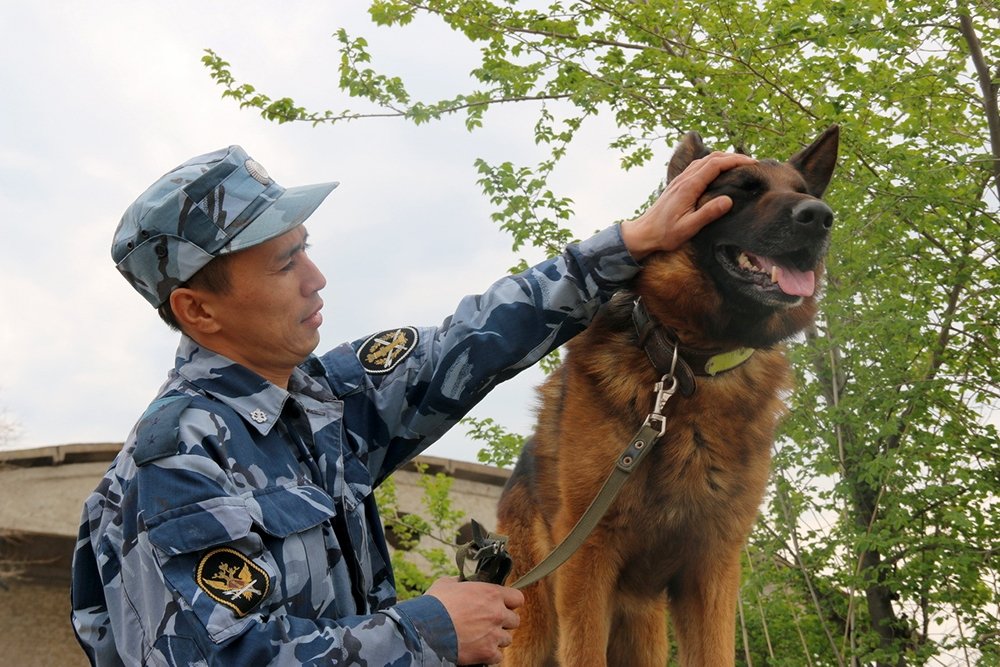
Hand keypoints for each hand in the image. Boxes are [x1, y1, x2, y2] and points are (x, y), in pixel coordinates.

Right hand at [425, 577, 522, 664]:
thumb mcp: (446, 584)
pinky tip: (478, 650)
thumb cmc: (435, 605)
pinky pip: (497, 656)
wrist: (426, 629)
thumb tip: (460, 581)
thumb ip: (459, 582)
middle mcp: (497, 613)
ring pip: (507, 640)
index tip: (502, 605)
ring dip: (496, 639)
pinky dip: (489, 655)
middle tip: (489, 623)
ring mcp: (494, 634)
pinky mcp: (487, 653)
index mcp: (491, 593)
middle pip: (514, 621)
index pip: (517, 598)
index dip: (510, 602)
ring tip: (480, 637)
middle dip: (503, 622)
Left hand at [621, 151, 756, 258]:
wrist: (643, 233)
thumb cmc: (665, 234)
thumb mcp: (688, 227)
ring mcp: (680, 180)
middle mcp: (684, 179)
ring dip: (723, 159)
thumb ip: (708, 214)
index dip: (735, 161)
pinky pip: (698, 167)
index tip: (752, 163)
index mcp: (689, 186)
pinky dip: (713, 164)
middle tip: (752, 163)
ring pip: (704, 160)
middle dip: (733, 157)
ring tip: (740, 165)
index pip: (715, 165)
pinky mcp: (678, 184)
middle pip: (712, 158)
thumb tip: (728, 200)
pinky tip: (719, 172)